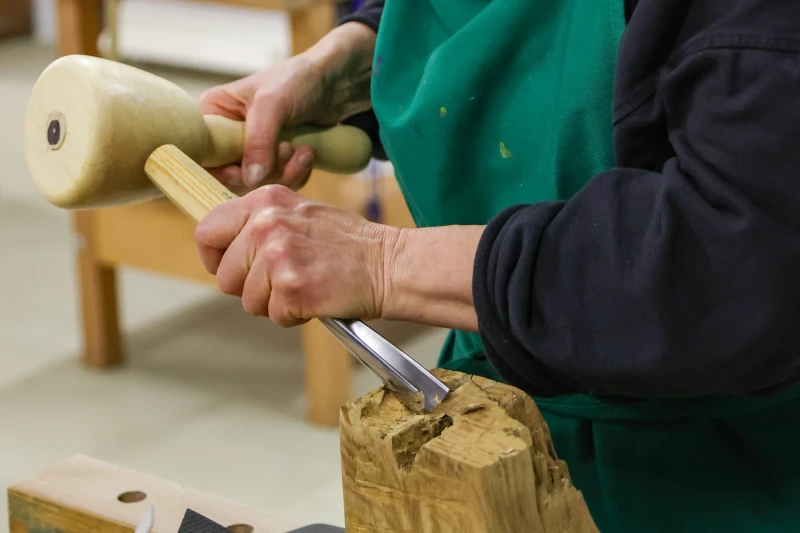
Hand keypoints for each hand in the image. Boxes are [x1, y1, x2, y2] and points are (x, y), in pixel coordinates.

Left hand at [195, 185, 397, 326]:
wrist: (388, 265)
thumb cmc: (348, 244)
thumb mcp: (300, 213)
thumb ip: (261, 222)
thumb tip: (223, 244)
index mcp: (265, 201)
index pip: (207, 230)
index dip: (214, 257)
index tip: (229, 268)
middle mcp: (266, 224)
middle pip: (224, 275)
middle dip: (248, 288)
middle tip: (282, 282)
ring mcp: (278, 257)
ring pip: (248, 301)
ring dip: (274, 303)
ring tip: (305, 285)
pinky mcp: (292, 289)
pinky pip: (274, 316)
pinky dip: (293, 316)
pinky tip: (316, 297)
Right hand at [198, 23, 375, 189]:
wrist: (335, 83)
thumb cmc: (298, 80)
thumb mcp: (273, 104)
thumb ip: (259, 140)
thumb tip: (249, 179)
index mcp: (215, 114)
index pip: (202, 155)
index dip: (222, 171)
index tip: (244, 171)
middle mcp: (228, 134)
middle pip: (231, 176)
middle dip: (264, 170)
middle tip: (286, 149)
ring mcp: (252, 150)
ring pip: (257, 183)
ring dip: (284, 173)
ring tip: (302, 150)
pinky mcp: (274, 161)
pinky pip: (278, 182)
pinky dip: (295, 174)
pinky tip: (308, 154)